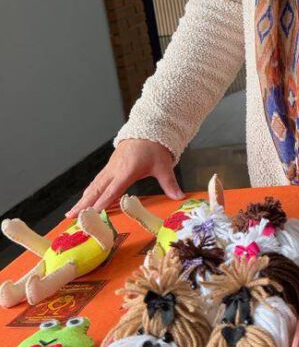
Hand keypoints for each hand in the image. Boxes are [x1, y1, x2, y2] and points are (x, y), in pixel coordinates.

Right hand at [65, 140, 184, 216]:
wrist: (148, 129)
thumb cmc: (155, 148)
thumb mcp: (164, 166)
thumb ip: (170, 183)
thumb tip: (180, 197)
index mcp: (127, 171)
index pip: (112, 190)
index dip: (102, 203)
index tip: (91, 215)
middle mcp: (115, 170)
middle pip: (96, 190)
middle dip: (83, 204)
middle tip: (70, 217)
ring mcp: (110, 168)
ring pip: (94, 186)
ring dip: (82, 199)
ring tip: (71, 213)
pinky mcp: (110, 167)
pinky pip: (96, 181)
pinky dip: (88, 192)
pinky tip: (83, 200)